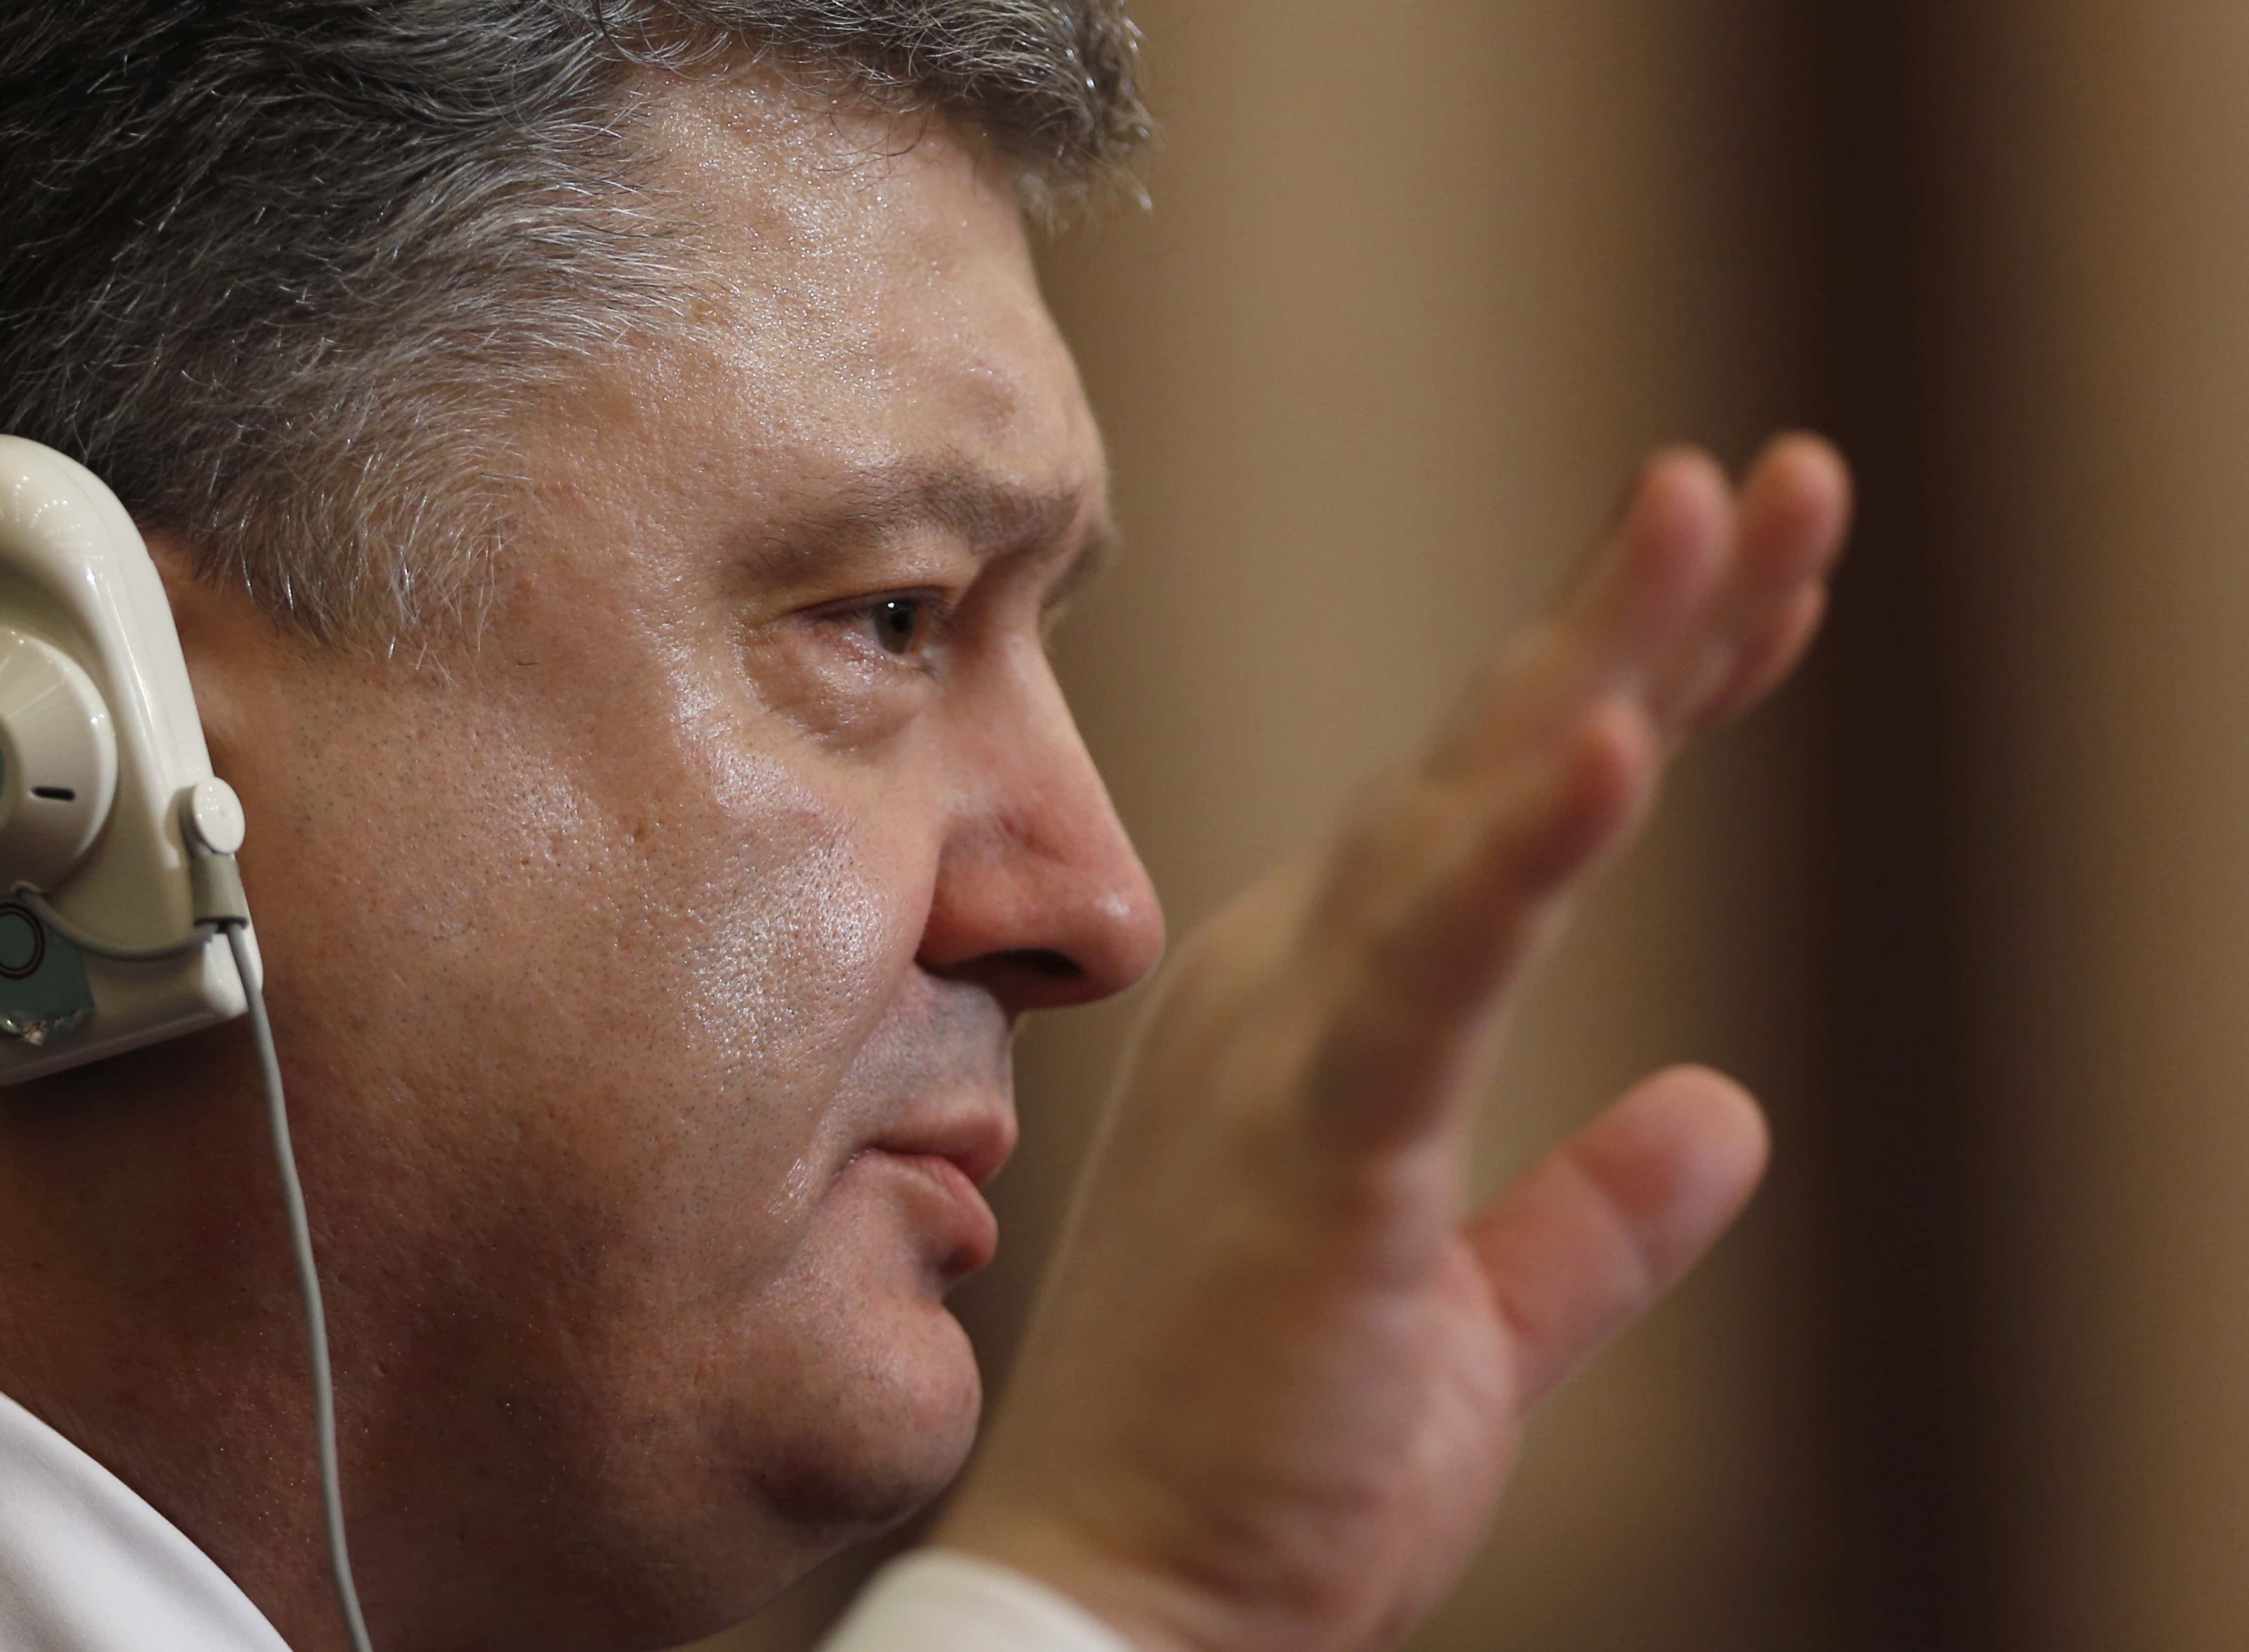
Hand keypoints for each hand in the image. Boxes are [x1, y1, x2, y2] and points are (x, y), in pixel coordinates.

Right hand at [933, 436, 1853, 1651]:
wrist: (1113, 1613)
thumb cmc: (1263, 1470)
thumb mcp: (1478, 1331)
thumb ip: (1594, 1220)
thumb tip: (1722, 1111)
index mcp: (1327, 1014)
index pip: (1503, 822)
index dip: (1635, 691)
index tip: (1761, 587)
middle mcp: (1292, 984)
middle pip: (1491, 767)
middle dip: (1640, 615)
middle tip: (1776, 477)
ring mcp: (1287, 1046)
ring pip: (1464, 817)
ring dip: (1596, 657)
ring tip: (1718, 508)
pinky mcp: (1305, 1138)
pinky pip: (1433, 972)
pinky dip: (1521, 856)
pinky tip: (1615, 742)